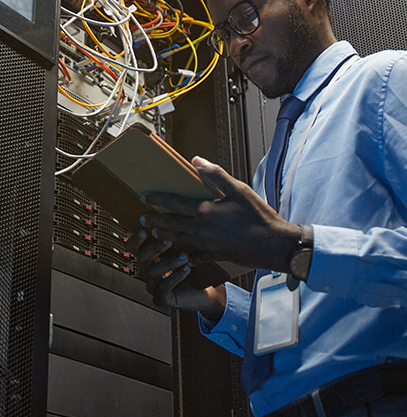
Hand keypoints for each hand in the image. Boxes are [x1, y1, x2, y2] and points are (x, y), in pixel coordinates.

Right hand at [127, 228, 225, 318]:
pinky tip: (186, 269)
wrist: (204, 290)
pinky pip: (162, 288)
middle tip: (169, 241)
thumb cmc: (192, 264)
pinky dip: (175, 277)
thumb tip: (174, 216)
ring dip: (168, 262)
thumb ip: (175, 236)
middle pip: (141, 257)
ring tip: (185, 256)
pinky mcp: (161, 299)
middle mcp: (147, 270)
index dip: (135, 239)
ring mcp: (152, 286)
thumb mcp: (183, 247)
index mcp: (148, 256)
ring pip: (151, 272)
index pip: (133, 246)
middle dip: (154, 248)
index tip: (144, 230)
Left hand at [140, 156, 300, 272]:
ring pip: (179, 240)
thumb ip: (216, 175)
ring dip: (165, 235)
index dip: (158, 200)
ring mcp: (207, 245)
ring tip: (154, 233)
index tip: (145, 197)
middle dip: (156, 221)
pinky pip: (193, 255)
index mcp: (205, 211)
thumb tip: (196, 161)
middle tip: (143, 219)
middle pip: (172, 224)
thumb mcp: (238, 189)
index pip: (174, 203)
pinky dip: (183, 254)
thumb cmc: (257, 216)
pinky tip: (180, 254)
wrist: (272, 245)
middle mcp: (201, 230)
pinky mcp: (215, 255)